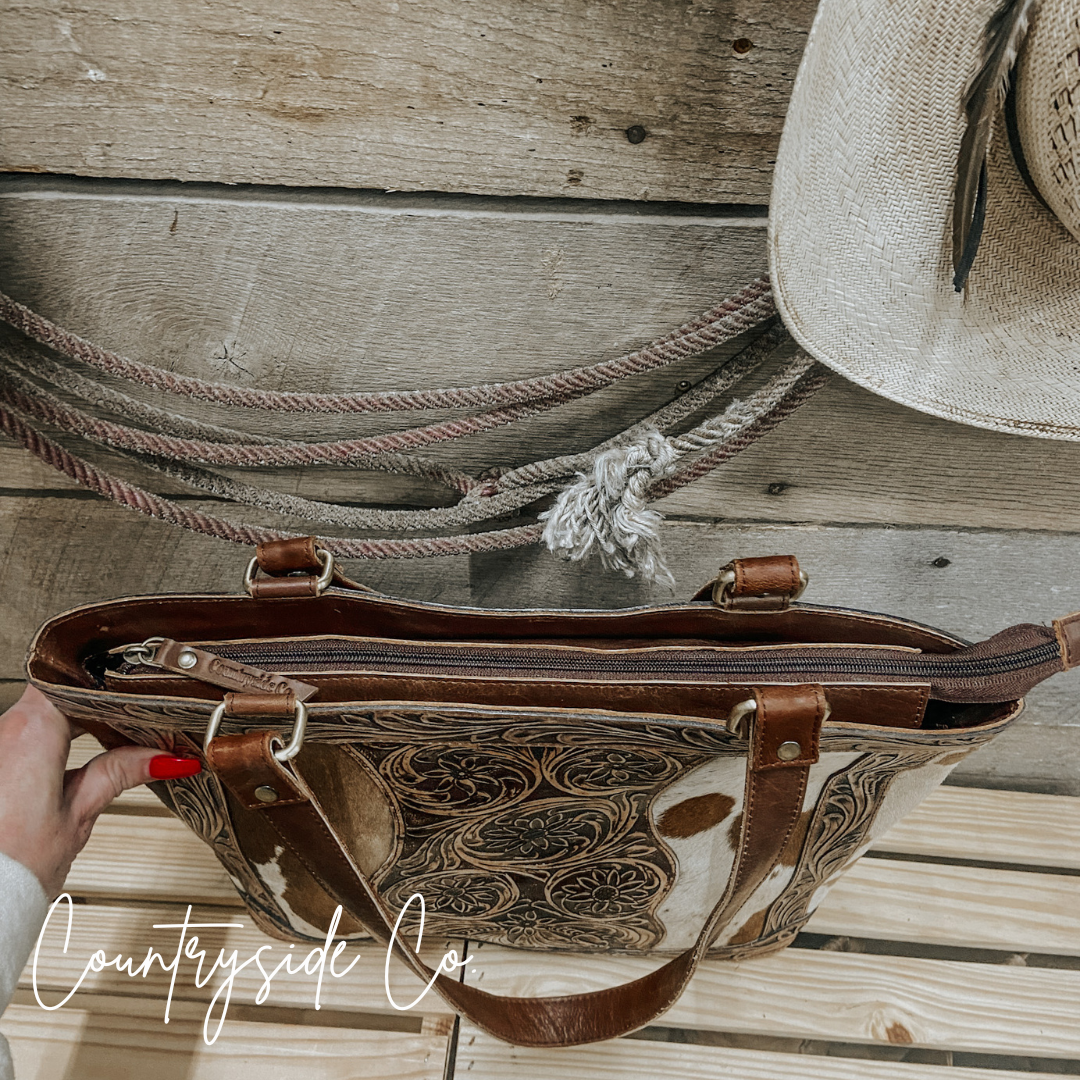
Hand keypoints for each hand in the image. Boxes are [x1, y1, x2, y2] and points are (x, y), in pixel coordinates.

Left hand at [0, 685, 200, 896]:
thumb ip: (120, 774)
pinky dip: (49, 740)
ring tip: (109, 740)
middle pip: (59, 693)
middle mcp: (3, 730)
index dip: (110, 682)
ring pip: (39, 713)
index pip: (77, 679)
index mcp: (32, 731)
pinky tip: (70, 757)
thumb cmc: (12, 866)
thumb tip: (164, 758)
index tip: (137, 696)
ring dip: (73, 722)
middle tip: (133, 721)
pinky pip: (20, 737)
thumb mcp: (79, 815)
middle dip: (97, 705)